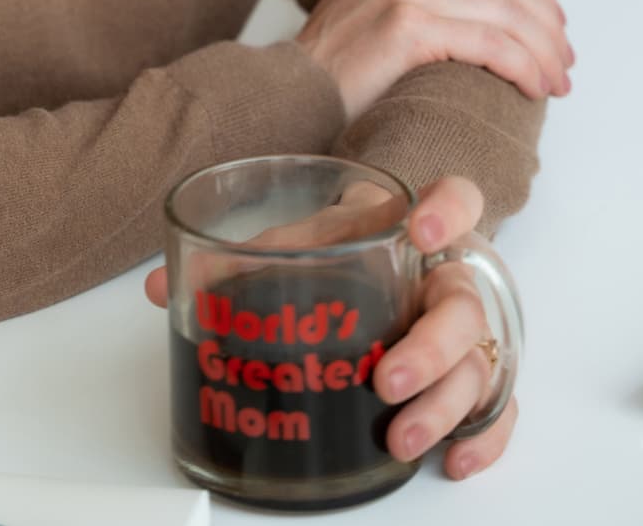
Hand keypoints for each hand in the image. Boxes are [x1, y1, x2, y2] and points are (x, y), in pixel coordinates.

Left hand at [143, 175, 515, 480]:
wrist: (389, 248)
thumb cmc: (343, 244)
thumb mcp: (299, 239)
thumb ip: (240, 257)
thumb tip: (156, 288)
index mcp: (413, 227)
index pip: (458, 197)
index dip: (447, 210)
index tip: (418, 230)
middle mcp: (452, 275)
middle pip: (466, 307)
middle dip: (430, 347)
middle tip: (384, 375)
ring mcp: (472, 328)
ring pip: (481, 366)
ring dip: (444, 404)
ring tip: (398, 435)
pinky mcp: (478, 373)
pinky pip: (500, 409)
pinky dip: (483, 437)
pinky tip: (453, 458)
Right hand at [293, 0, 572, 121]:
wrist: (293, 89)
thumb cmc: (334, 60)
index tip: (555, 31)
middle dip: (548, 27)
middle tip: (563, 65)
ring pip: (506, 14)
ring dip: (542, 52)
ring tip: (554, 84)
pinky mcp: (409, 28)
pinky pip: (489, 42)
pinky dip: (521, 65)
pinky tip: (530, 87)